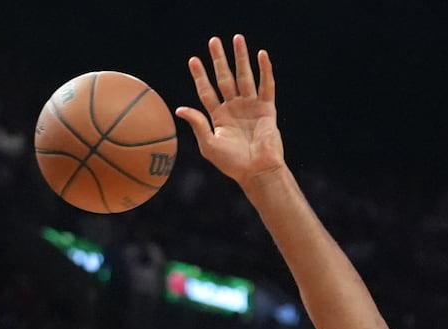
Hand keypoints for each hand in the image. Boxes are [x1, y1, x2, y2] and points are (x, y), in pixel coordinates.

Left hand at [176, 34, 283, 185]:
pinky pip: (266, 86)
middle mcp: (234, 108)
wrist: (256, 171)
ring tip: (237, 38)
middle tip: (214, 41)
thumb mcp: (209, 144)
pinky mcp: (267, 110)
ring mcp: (251, 107)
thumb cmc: (232, 163)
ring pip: (245, 77)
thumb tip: (180, 108)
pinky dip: (265, 71)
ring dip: (241, 58)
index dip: (200, 76)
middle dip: (219, 59)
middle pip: (225, 78)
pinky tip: (261, 55)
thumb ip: (197, 124)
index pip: (207, 91)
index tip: (193, 60)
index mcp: (219, 117)